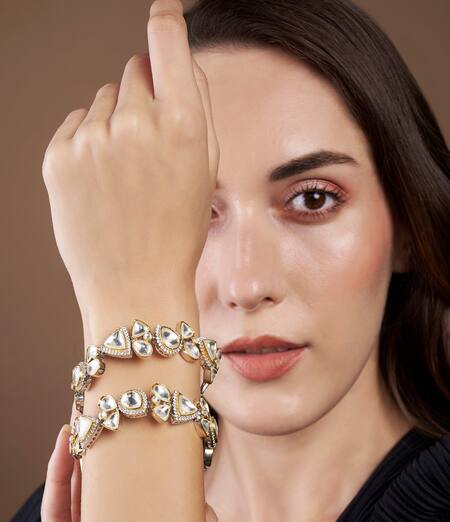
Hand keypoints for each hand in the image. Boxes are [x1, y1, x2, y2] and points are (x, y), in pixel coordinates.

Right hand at [40, 424, 221, 521]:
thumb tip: (201, 497)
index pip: (123, 487)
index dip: (122, 453)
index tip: (127, 417)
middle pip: (93, 484)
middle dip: (94, 443)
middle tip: (99, 403)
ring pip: (71, 493)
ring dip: (72, 452)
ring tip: (80, 415)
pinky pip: (55, 521)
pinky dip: (56, 484)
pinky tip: (63, 451)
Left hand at [41, 0, 218, 322]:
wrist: (134, 286)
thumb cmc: (177, 233)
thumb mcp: (206, 172)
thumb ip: (197, 109)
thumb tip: (179, 60)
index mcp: (182, 126)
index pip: (167, 41)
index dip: (166, 22)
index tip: (164, 13)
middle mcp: (135, 124)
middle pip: (135, 72)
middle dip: (145, 97)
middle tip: (149, 147)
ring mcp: (92, 141)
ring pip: (105, 101)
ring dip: (115, 124)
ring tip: (124, 174)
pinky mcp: (58, 157)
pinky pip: (76, 124)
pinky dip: (89, 143)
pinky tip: (101, 181)